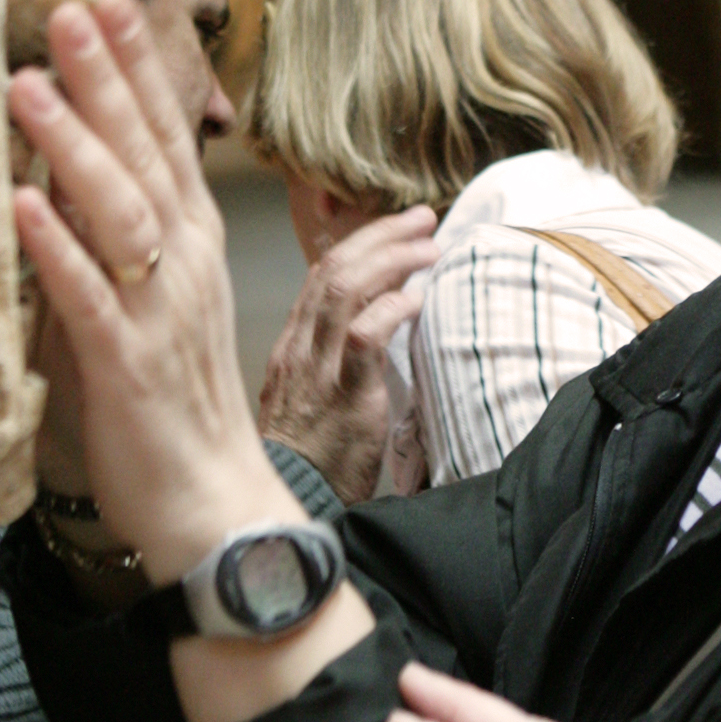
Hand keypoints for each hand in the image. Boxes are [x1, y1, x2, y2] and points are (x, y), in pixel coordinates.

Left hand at [8, 0, 275, 579]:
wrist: (211, 506)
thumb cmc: (167, 405)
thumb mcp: (146, 302)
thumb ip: (108, 240)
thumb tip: (52, 177)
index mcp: (187, 243)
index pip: (164, 138)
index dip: (135, 69)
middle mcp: (181, 263)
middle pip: (145, 153)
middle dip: (107, 77)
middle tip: (69, 5)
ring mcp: (157, 312)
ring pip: (118, 211)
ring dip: (73, 144)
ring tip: (28, 84)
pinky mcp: (126, 365)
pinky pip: (88, 298)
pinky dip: (56, 247)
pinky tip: (22, 202)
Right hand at [257, 208, 437, 502]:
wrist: (290, 502)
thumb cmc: (309, 456)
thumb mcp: (311, 396)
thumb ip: (336, 357)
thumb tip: (379, 319)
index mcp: (293, 345)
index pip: (323, 274)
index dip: (362, 243)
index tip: (398, 229)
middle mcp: (300, 348)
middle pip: (335, 269)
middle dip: (382, 236)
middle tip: (423, 219)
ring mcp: (319, 370)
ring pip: (347, 290)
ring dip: (393, 260)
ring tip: (431, 248)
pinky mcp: (344, 396)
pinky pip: (366, 337)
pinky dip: (394, 308)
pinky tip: (418, 299)